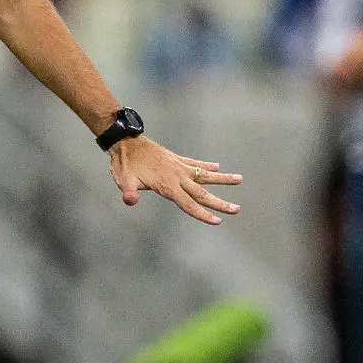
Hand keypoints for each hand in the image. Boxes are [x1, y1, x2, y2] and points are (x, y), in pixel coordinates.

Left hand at [109, 137, 241, 224]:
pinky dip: (206, 165)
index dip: (202, 214)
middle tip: (236, 209)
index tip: (217, 221)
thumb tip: (130, 201)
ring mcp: (179, 166)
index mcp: (167, 185)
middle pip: (202, 193)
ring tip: (239, 179)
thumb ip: (129, 192)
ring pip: (205, 174)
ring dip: (222, 178)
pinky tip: (217, 167)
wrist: (125, 141)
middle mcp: (177, 176)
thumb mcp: (123, 180)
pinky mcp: (176, 158)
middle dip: (219, 203)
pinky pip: (195, 163)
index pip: (188, 204)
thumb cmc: (124, 164)